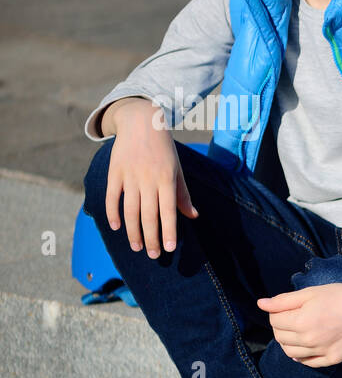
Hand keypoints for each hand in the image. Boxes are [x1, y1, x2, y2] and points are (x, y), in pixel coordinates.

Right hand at [102, 97, 198, 257]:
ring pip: (130, 210)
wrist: (141, 122)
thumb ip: (183, 194)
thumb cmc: (164, 150)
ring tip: (137, 247)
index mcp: (166, 180)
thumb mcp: (177, 169)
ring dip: (133, 231)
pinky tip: (117, 227)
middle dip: (151, 237)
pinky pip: (112, 197)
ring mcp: (130, 176)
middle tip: (154, 255)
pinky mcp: (115, 172)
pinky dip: (113, 213)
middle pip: (149, 215)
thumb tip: (193, 216)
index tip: (169, 248)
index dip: (169, 231)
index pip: (169, 211)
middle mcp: (148, 180)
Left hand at [257, 279, 341, 367]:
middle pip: (280, 338)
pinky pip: (310, 363)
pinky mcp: (333, 358)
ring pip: (292, 353)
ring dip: (289, 342)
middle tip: (292, 318)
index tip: (286, 308)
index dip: (277, 313)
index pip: (274, 322)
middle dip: (281, 327)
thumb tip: (260, 304)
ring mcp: (321, 351)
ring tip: (299, 331)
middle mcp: (309, 340)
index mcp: (300, 321)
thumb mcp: (310, 293)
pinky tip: (306, 347)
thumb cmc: (340, 295)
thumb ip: (283, 300)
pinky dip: (302, 357)